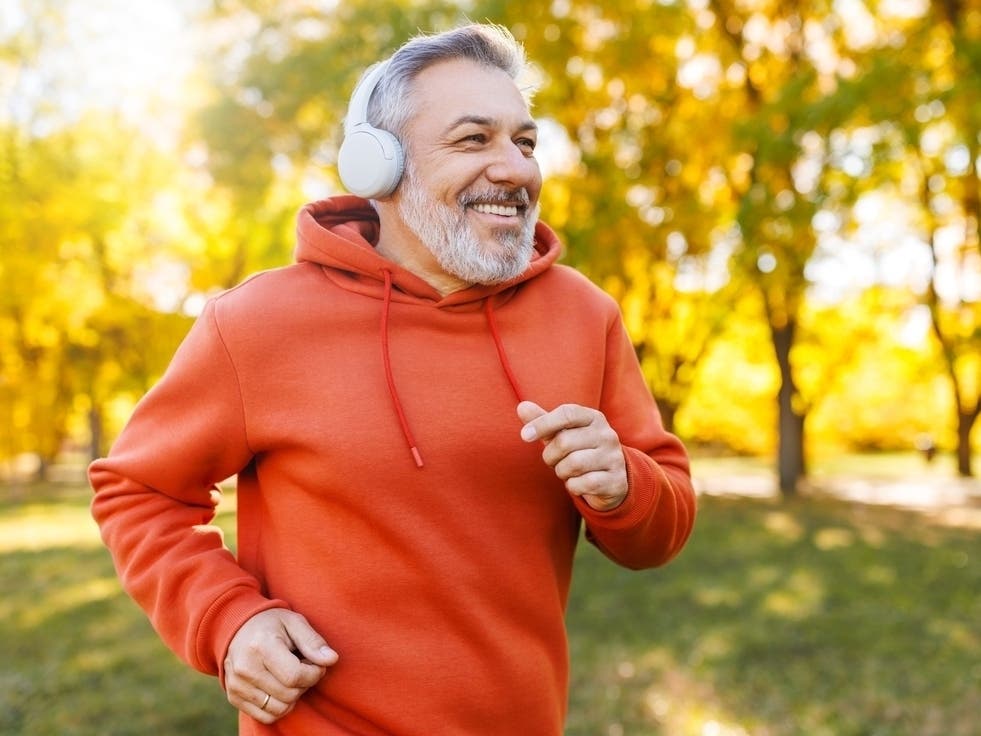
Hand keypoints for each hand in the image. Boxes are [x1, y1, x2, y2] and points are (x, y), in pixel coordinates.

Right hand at [223, 608, 338, 723]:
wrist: (239, 628)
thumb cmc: (272, 624)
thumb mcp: (295, 623)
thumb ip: (314, 641)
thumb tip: (332, 660)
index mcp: (260, 646)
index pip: (295, 676)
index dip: (314, 673)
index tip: (317, 663)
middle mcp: (244, 668)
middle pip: (288, 695)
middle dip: (305, 683)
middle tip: (304, 667)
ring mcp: (236, 685)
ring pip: (279, 709)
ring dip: (293, 697)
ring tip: (291, 676)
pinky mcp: (234, 697)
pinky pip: (266, 716)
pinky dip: (280, 707)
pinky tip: (280, 687)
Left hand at [517, 400, 627, 510]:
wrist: (612, 478)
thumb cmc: (580, 451)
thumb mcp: (562, 434)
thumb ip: (543, 421)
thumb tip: (521, 406)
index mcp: (594, 418)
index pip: (567, 413)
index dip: (543, 423)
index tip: (525, 435)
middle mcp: (607, 435)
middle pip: (565, 441)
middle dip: (550, 456)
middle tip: (554, 461)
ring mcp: (613, 458)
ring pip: (573, 464)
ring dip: (561, 472)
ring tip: (566, 471)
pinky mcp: (615, 480)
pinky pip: (583, 484)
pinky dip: (573, 486)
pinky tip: (577, 483)